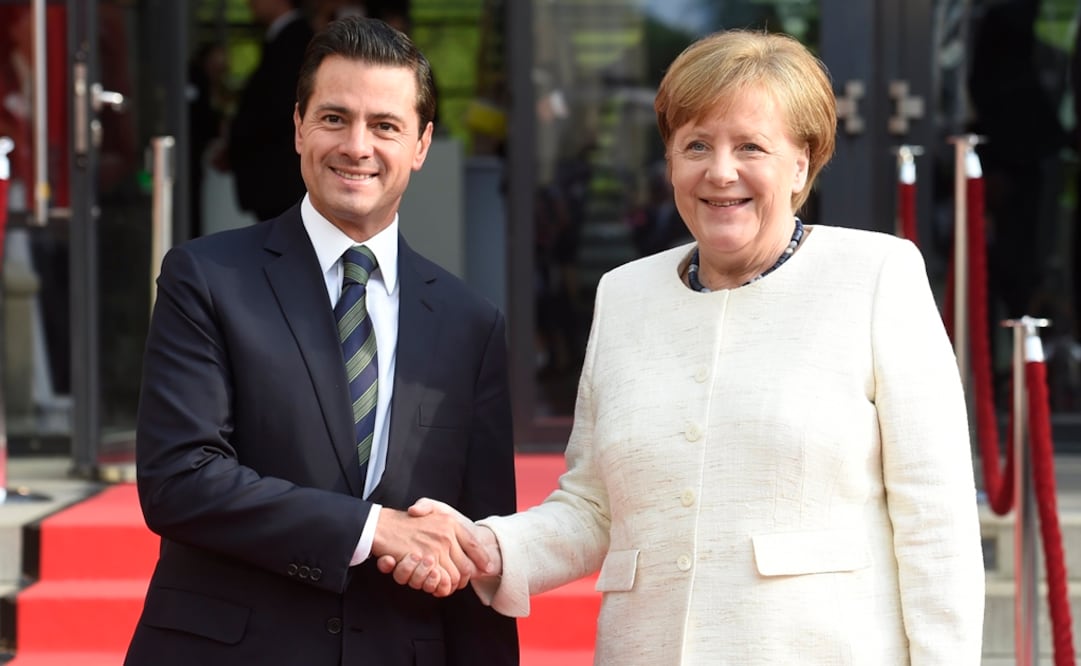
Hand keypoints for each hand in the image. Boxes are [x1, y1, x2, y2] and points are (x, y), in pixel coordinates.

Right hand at [371, 503, 489, 596]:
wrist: (381, 525)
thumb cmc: (405, 520)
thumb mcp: (432, 511)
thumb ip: (450, 525)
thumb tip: (466, 544)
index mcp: (450, 522)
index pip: (474, 544)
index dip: (482, 559)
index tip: (487, 568)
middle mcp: (446, 534)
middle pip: (467, 566)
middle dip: (464, 578)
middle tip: (457, 583)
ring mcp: (435, 548)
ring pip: (455, 577)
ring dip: (450, 585)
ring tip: (443, 585)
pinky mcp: (424, 560)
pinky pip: (440, 581)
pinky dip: (439, 587)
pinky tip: (434, 585)